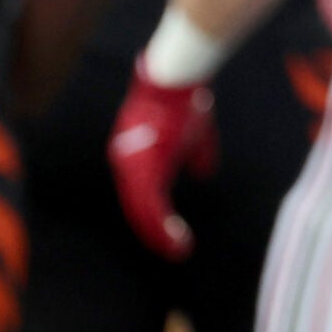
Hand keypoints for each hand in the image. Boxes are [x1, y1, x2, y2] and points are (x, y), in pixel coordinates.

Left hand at [109, 59, 216, 259]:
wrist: (178, 79)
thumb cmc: (187, 102)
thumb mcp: (196, 135)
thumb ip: (197, 157)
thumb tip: (205, 174)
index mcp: (137, 158)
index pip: (141, 196)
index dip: (156, 219)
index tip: (174, 237)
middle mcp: (127, 163)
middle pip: (138, 208)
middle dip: (156, 233)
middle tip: (176, 252)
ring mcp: (131, 164)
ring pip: (141, 210)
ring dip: (159, 234)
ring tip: (177, 250)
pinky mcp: (141, 165)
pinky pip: (147, 203)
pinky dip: (161, 224)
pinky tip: (176, 237)